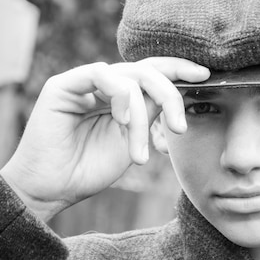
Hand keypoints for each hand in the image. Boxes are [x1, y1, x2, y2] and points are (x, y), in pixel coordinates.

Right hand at [0, 57, 209, 220]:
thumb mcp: (131, 142)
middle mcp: (104, 85)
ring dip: (142, 116)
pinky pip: (101, 74)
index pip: (153, 73)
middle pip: (147, 70)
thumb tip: (173, 95)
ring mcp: (84, 83)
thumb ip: (148, 115)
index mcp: (121, 97)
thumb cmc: (89, 170)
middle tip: (180, 127)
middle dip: (171, 95)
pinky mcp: (64, 85)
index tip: (205, 76)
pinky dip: (120, 97)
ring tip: (140, 152)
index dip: (179, 70)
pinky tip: (123, 121)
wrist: (53, 189)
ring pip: (130, 77)